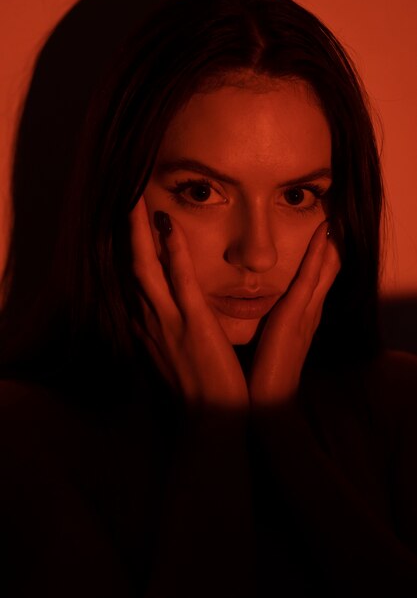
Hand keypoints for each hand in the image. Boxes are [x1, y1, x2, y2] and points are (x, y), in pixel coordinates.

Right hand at [129, 197, 248, 409]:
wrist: (210, 422)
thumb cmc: (196, 392)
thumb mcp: (173, 357)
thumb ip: (165, 334)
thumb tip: (163, 319)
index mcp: (147, 328)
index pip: (135, 282)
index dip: (129, 250)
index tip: (129, 223)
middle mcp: (149, 321)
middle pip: (131, 267)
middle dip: (126, 232)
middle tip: (124, 197)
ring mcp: (168, 321)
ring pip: (146, 267)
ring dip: (138, 230)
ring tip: (134, 197)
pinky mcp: (192, 323)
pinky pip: (179, 279)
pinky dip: (171, 249)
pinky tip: (167, 223)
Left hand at [248, 220, 340, 405]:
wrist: (269, 404)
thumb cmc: (264, 374)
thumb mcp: (270, 341)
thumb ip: (271, 323)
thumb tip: (263, 307)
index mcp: (301, 317)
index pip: (315, 278)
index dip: (321, 254)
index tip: (323, 228)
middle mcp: (308, 312)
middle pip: (326, 270)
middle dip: (331, 244)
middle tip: (337, 215)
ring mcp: (305, 314)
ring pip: (322, 270)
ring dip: (329, 243)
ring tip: (335, 216)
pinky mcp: (295, 317)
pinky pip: (309, 280)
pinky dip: (317, 256)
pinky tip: (323, 235)